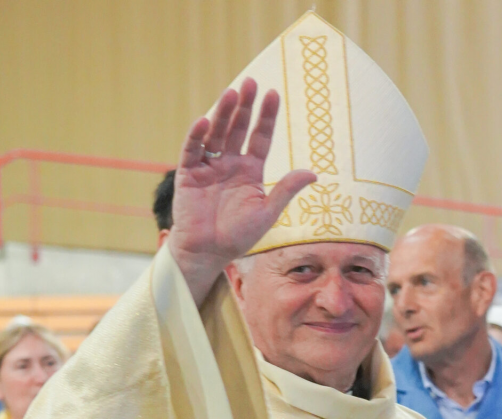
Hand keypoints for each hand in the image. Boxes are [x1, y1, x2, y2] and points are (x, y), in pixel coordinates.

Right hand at [169, 77, 316, 304]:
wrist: (208, 253)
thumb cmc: (238, 236)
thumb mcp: (267, 213)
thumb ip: (285, 191)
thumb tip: (313, 173)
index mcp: (250, 171)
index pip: (260, 137)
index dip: (266, 117)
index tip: (273, 94)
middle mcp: (229, 164)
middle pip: (238, 128)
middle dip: (245, 106)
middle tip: (251, 82)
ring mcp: (208, 167)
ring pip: (217, 133)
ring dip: (223, 113)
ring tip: (231, 93)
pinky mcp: (188, 174)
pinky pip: (192, 150)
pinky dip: (197, 136)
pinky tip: (205, 121)